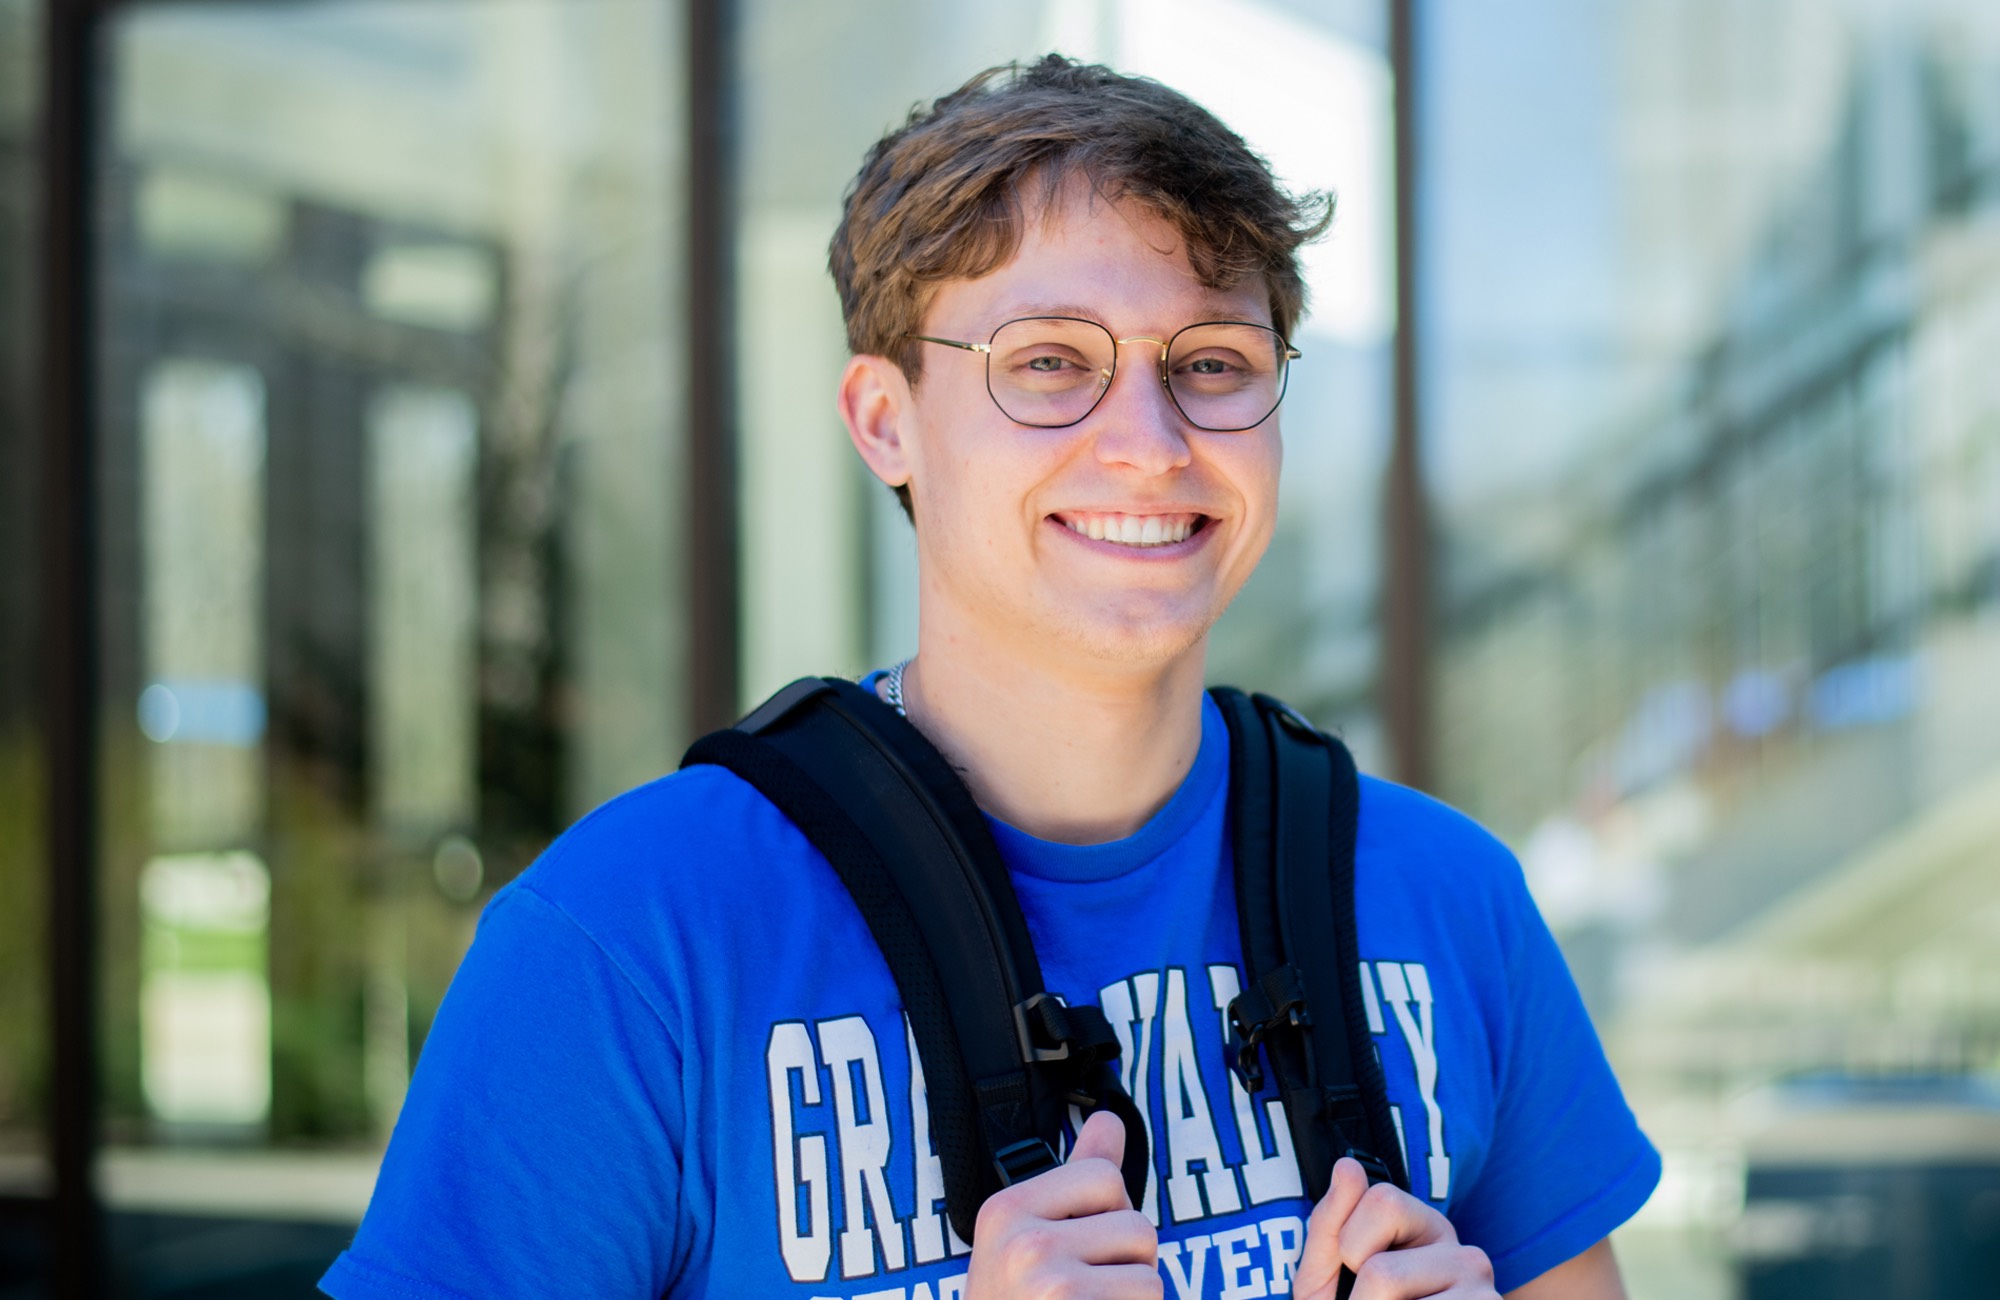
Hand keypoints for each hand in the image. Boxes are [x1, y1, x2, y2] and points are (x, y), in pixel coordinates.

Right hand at [965, 1110, 1162, 1298]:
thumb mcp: (1027, 1240)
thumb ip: (1075, 1177)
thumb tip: (1110, 1119)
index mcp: (1006, 1210)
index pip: (1105, 1175)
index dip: (1107, 1215)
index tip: (1074, 1248)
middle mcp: (1022, 1242)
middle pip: (1136, 1223)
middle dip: (1127, 1261)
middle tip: (1081, 1292)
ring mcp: (1050, 1283)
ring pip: (1150, 1270)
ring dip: (1133, 1297)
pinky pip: (1151, 1298)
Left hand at [1292, 1157, 1496, 1298]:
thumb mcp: (1326, 1275)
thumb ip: (1330, 1224)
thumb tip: (1348, 1164)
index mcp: (1427, 1228)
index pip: (1382, 1200)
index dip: (1349, 1244)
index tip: (1354, 1269)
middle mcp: (1466, 1255)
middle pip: (1381, 1273)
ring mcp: (1484, 1294)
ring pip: (1391, 1298)